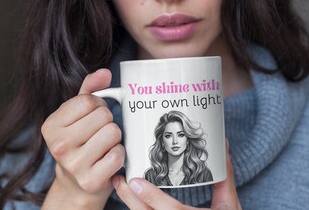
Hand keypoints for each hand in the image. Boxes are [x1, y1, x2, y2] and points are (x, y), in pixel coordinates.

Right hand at [41, 69, 124, 208]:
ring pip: (113, 132)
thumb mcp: (77, 113)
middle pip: (103, 115)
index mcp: (51, 125)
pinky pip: (118, 154)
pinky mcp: (90, 180)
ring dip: (114, 138)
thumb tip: (105, 73)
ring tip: (103, 145)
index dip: (98, 105)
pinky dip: (118, 154)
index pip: (90, 100)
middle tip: (99, 133)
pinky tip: (107, 158)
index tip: (92, 117)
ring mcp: (73, 165)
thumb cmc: (79, 141)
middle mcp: (58, 145)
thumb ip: (89, 89)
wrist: (76, 181)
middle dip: (107, 121)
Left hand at [112, 141, 240, 209]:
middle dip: (131, 199)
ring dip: (131, 204)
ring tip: (121, 185)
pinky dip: (139, 209)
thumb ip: (224, 177)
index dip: (152, 197)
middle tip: (119, 180)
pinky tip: (132, 197)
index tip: (135, 182)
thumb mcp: (229, 206)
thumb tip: (223, 145)